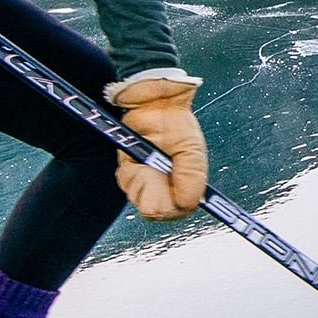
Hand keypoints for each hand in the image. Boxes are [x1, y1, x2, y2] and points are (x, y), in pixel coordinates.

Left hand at [108, 71, 206, 220]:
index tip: (170, 188)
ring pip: (138, 198)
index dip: (172, 205)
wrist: (151, 106)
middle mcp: (168, 187)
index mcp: (188, 184)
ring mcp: (149, 182)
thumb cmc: (175, 124)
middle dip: (153, 188)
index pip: (179, 211)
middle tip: (156, 168)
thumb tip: (187, 205)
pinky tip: (136, 159)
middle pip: (155, 210)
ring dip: (140, 176)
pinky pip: (126, 184)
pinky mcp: (132, 174)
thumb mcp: (191, 150)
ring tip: (147, 159)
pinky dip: (129, 170)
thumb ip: (192, 178)